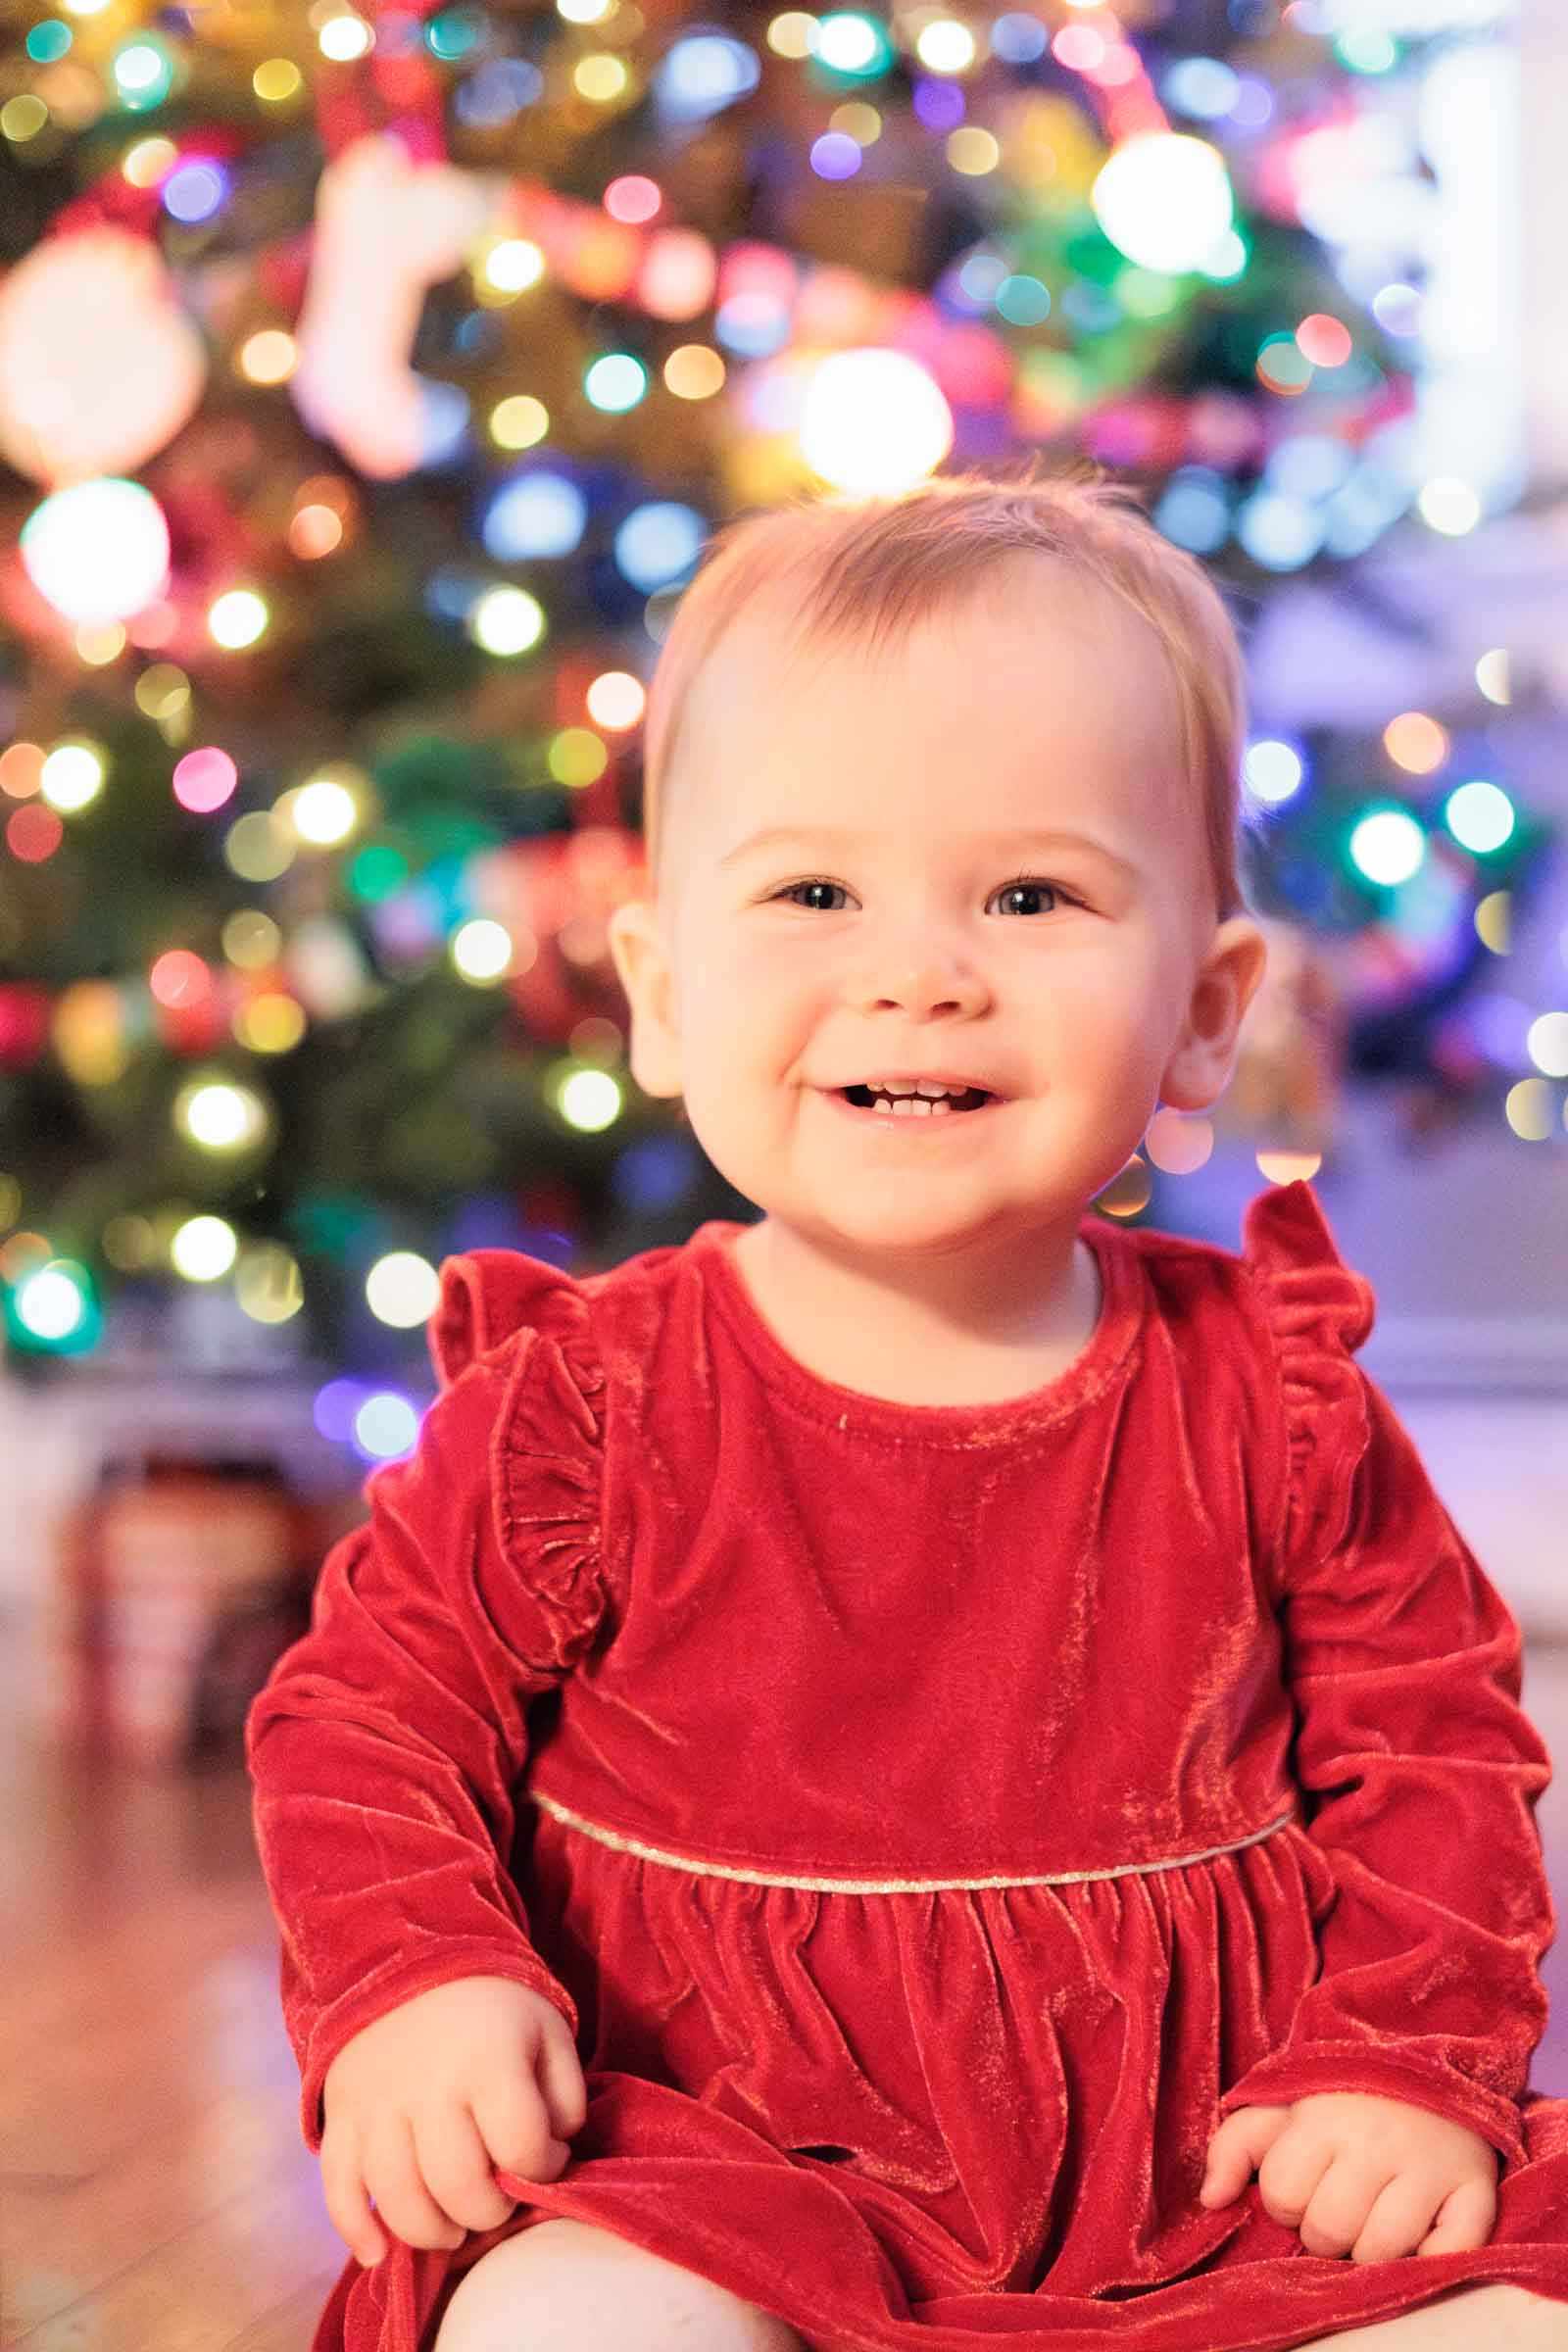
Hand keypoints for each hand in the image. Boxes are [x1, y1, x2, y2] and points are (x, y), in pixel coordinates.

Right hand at [320, 1975, 587, 2268]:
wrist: (409, 1965)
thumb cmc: (493, 2013)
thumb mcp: (548, 2035)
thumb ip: (565, 2099)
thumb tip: (550, 2161)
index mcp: (486, 2060)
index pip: (521, 2147)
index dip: (545, 2167)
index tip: (547, 2157)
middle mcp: (427, 2086)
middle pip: (460, 2186)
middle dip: (490, 2210)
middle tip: (498, 2199)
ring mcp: (376, 2106)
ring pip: (399, 2200)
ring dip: (433, 2232)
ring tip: (454, 2225)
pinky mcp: (339, 2118)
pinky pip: (338, 2190)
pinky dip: (357, 2231)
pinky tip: (379, 2254)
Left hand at [1199, 2092, 1497, 2261]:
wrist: (1432, 2061)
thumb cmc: (1346, 2097)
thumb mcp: (1283, 2107)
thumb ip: (1234, 2145)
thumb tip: (1211, 2199)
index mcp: (1322, 2118)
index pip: (1282, 2195)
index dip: (1286, 2200)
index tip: (1307, 2181)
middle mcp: (1375, 2141)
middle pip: (1328, 2231)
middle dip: (1326, 2230)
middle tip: (1342, 2201)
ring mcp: (1429, 2168)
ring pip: (1381, 2252)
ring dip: (1373, 2247)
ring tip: (1376, 2214)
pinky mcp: (1475, 2190)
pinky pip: (1447, 2256)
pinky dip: (1431, 2257)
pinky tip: (1421, 2230)